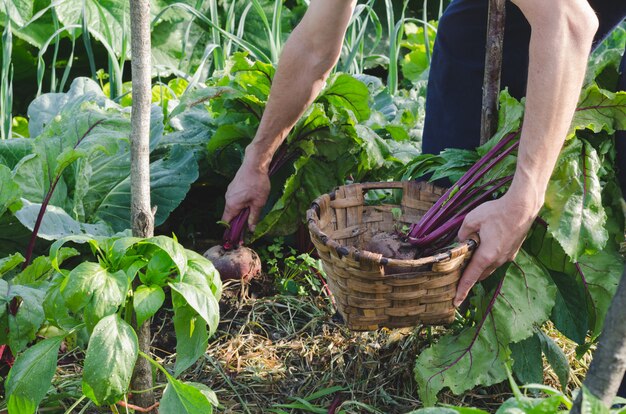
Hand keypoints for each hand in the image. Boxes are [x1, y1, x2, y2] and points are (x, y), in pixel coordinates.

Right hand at [221, 159, 270, 231]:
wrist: (254, 164)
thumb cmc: (257, 183)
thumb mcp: (259, 203)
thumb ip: (254, 217)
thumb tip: (251, 229)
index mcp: (232, 205)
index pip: (226, 222)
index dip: (230, 230)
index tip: (237, 236)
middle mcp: (227, 199)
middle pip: (230, 215)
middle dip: (238, 220)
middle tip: (249, 224)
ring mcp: (229, 192)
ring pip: (233, 206)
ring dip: (241, 210)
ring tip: (253, 209)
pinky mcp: (233, 187)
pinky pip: (235, 199)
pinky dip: (241, 203)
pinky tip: (251, 199)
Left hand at [454, 192, 538, 306]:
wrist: (523, 206)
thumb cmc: (497, 211)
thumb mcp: (471, 219)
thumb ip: (462, 233)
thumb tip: (460, 241)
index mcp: (487, 255)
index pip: (471, 277)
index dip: (461, 290)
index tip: (455, 302)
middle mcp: (498, 260)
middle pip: (480, 274)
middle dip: (469, 277)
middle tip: (456, 276)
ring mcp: (507, 256)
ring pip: (489, 267)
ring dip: (479, 267)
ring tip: (468, 260)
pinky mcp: (512, 251)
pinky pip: (497, 260)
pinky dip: (488, 259)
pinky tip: (483, 248)